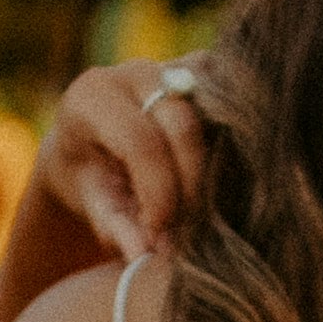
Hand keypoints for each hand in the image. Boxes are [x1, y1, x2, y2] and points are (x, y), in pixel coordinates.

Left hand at [28, 57, 217, 270]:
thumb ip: (116, 225)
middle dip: (191, 183)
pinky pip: (231, 102)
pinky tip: (228, 175)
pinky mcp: (201, 70)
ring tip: (206, 204)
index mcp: (92, 96)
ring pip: (215, 110)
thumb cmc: (88, 176)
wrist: (91, 140)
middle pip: (182, 124)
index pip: (139, 141)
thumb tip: (148, 256)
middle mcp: (133, 71)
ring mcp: (171, 65)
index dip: (158, 192)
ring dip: (220, 162)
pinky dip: (234, 140)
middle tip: (188, 227)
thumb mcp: (92, 202)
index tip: (161, 232)